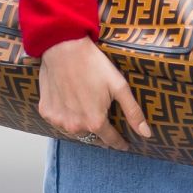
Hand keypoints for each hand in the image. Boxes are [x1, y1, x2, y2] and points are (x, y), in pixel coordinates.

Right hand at [38, 37, 151, 152]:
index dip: (120, 142)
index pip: (111, 140)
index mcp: (95, 122)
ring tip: (89, 115)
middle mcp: (75, 126)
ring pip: (75, 131)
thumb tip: (146, 134)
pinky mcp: (46, 112)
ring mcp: (58, 120)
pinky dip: (67, 117)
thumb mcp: (119, 87)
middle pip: (92, 137)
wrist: (63, 48)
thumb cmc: (93, 65)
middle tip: (107, 127)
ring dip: (83, 126)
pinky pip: (59, 121)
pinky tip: (71, 106)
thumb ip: (133, 113)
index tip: (124, 144)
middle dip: (101, 134)